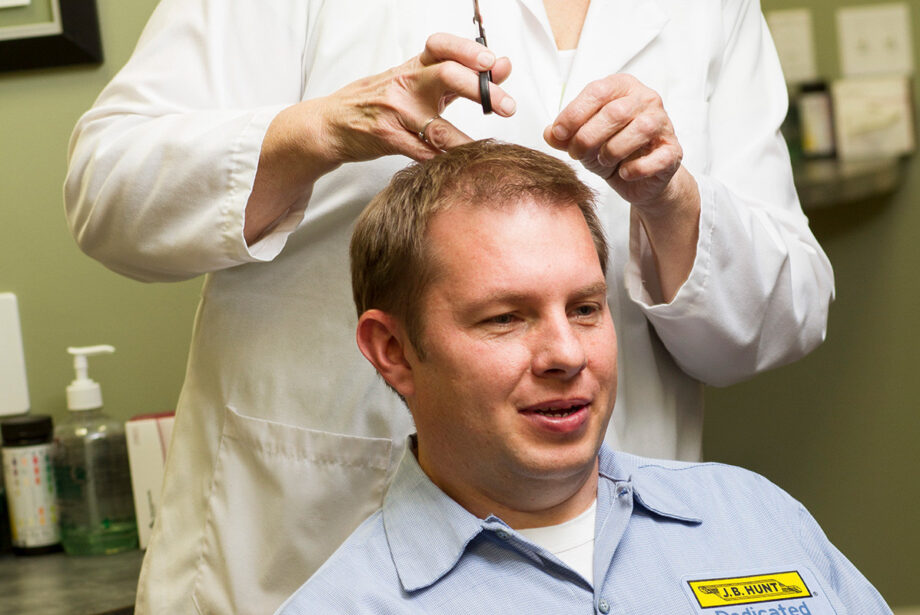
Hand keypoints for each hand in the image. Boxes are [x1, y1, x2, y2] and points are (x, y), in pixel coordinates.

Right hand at [245, 33, 513, 242]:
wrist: (331, 124)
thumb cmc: (378, 102)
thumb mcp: (413, 80)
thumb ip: (456, 75)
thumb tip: (503, 67)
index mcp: (413, 66)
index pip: (443, 46)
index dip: (471, 51)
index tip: (497, 65)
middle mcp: (405, 83)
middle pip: (447, 75)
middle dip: (483, 91)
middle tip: (508, 107)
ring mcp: (394, 111)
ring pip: (438, 125)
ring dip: (467, 141)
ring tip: (489, 149)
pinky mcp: (386, 138)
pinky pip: (422, 153)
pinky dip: (443, 162)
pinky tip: (460, 169)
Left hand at [543, 73, 685, 213]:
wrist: (639, 179)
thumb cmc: (611, 151)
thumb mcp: (582, 141)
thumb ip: (563, 136)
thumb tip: (548, 133)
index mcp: (622, 87)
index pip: (598, 91)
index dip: (574, 113)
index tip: (558, 133)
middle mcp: (646, 99)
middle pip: (616, 111)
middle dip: (589, 136)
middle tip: (576, 153)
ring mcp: (664, 124)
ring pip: (641, 129)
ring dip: (613, 150)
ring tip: (603, 160)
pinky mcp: (673, 151)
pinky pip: (658, 157)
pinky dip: (637, 168)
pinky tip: (624, 173)